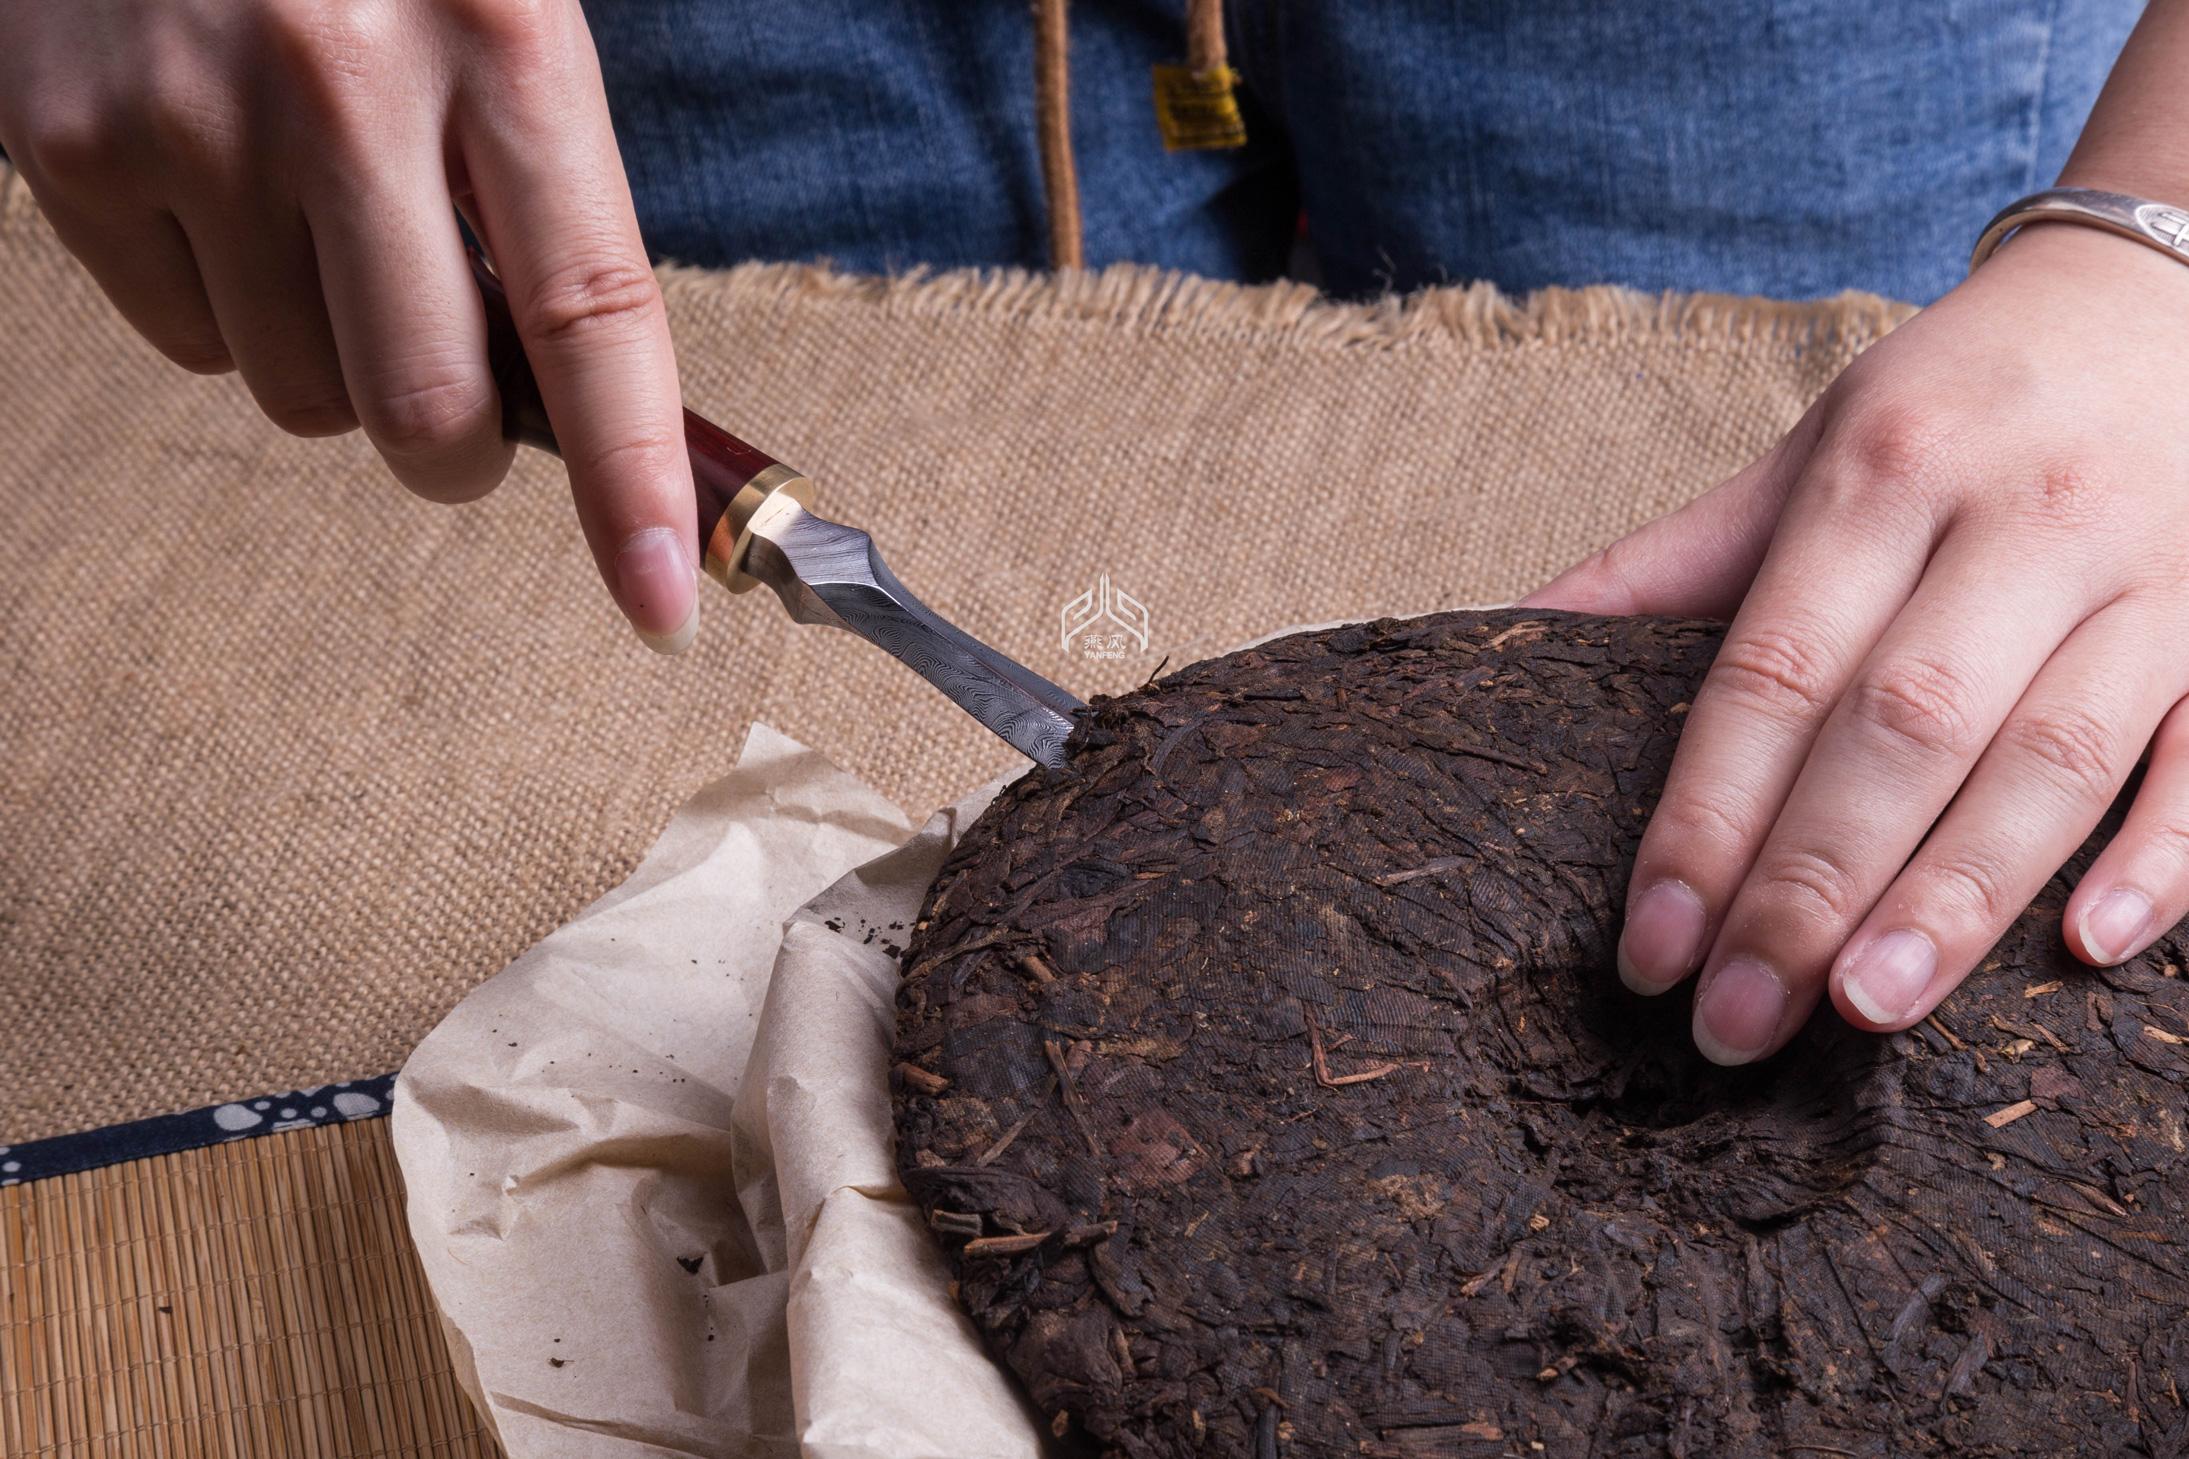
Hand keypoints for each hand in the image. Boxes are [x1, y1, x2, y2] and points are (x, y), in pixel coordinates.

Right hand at [0, 0, 698, 649]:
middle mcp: (340, 80)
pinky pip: (190, 345)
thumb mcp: (501, 15)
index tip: (666, 604)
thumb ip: (542, 195)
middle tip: (451, 385)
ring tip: (318, 219)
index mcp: (501, 40)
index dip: (630, 484)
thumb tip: (561, 413)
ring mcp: (188, 115)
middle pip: (423, 411)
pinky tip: (225, 189)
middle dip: (454, 448)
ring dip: (335, 361)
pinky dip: (228, 309)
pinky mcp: (68, 143)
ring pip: (300, 400)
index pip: (590, 316)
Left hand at [1525, 224, 2188, 1062]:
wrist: (2158, 301)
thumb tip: (1507, 631)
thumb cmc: (1953, 405)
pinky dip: (2164, 855)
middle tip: (1735, 1020)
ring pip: (2051, 757)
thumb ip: (1670, 562)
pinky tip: (2092, 947)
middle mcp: (2018, 521)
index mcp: (1881, 476)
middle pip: (1901, 729)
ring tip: (1864, 1010)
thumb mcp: (1806, 454)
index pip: (1774, 674)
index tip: (1649, 946)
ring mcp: (2151, 575)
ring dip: (1953, 896)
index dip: (1704, 819)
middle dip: (1807, 887)